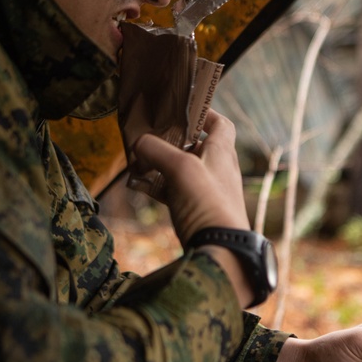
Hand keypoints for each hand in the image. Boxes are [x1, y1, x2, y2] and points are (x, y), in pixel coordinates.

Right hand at [134, 111, 255, 307]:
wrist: (221, 250)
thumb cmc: (207, 204)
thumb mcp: (180, 168)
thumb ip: (157, 150)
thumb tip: (140, 141)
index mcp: (222, 153)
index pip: (221, 124)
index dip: (206, 114)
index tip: (184, 110)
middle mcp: (219, 170)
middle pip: (197, 147)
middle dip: (174, 141)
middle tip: (152, 137)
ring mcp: (209, 192)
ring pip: (184, 170)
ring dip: (163, 164)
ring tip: (139, 161)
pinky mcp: (198, 212)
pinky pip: (176, 193)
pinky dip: (159, 187)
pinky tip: (140, 186)